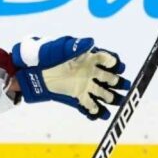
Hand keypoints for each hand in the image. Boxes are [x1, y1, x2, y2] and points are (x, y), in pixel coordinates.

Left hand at [12, 36, 130, 119]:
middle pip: (110, 78)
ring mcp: (86, 85)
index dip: (114, 63)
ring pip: (103, 93)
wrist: (32, 71)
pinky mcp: (78, 97)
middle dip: (117, 83)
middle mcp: (92, 72)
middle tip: (124, 86)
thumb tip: (90, 42)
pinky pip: (89, 105)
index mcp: (90, 57)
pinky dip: (95, 111)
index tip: (117, 67)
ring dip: (110, 98)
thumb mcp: (59, 48)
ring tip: (115, 102)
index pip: (108, 59)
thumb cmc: (46, 55)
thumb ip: (75, 46)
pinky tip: (100, 115)